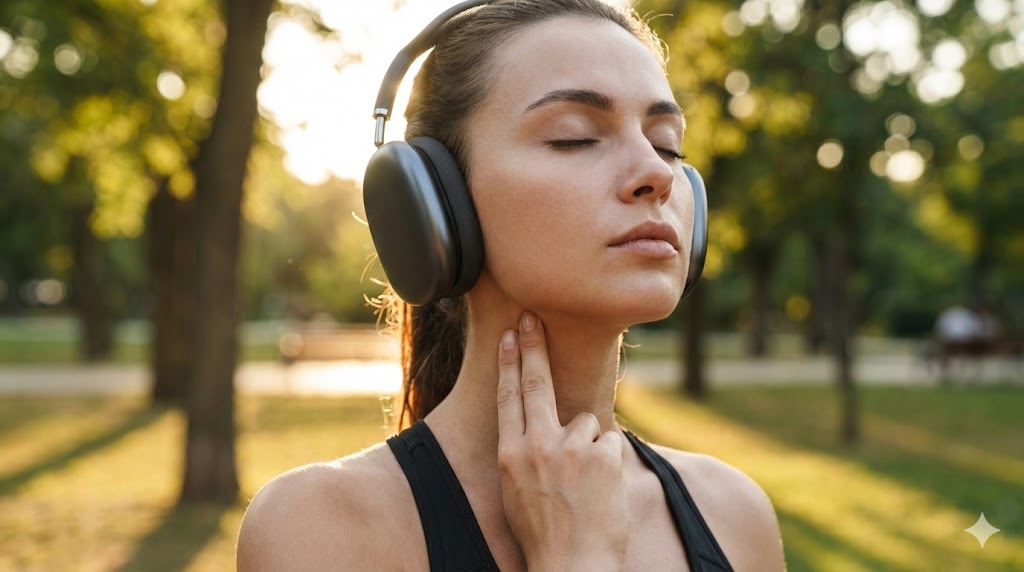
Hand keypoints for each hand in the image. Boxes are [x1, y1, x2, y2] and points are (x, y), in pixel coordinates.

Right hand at [496, 311, 627, 571]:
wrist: (571, 567)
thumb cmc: (544, 537)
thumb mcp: (516, 492)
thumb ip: (526, 456)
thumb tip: (544, 430)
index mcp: (510, 455)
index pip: (508, 397)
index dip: (509, 363)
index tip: (509, 337)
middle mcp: (537, 445)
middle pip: (537, 384)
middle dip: (533, 347)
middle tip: (531, 318)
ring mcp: (570, 448)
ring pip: (588, 425)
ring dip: (591, 448)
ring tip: (586, 488)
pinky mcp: (603, 455)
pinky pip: (610, 444)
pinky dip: (610, 463)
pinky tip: (603, 491)